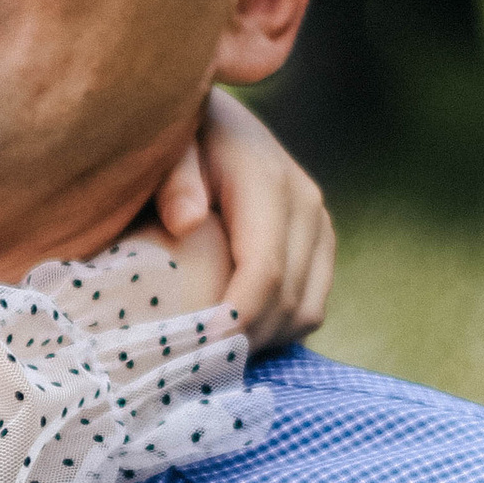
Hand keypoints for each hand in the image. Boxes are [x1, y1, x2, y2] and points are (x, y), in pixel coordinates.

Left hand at [152, 86, 333, 349]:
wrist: (207, 116)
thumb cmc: (171, 135)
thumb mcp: (164, 144)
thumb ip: (172, 177)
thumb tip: (188, 221)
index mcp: (265, 179)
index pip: (263, 270)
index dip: (232, 319)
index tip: (194, 351)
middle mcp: (304, 200)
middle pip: (287, 300)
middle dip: (242, 340)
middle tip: (189, 366)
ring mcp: (318, 222)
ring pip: (305, 311)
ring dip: (260, 341)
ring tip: (208, 354)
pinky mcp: (320, 241)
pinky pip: (311, 306)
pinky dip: (276, 330)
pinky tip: (232, 334)